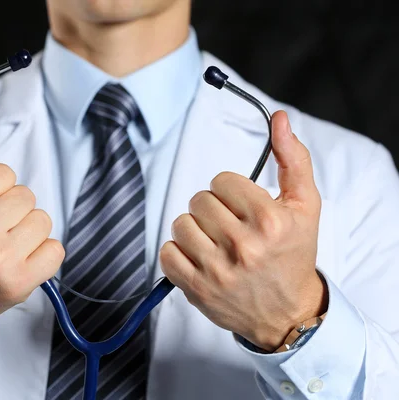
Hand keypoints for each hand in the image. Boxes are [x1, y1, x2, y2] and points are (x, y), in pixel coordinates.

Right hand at [0, 94, 64, 382]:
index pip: (5, 173)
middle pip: (26, 195)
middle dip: (9, 209)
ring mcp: (1, 260)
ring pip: (42, 220)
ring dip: (26, 230)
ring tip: (0, 246)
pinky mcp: (19, 284)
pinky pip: (56, 250)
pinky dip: (41, 255)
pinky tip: (17, 261)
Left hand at [160, 110, 326, 351]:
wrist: (287, 312)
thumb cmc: (293, 253)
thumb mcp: (304, 206)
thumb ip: (293, 159)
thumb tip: (277, 119)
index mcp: (270, 222)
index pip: (222, 180)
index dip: (231, 190)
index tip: (242, 205)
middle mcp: (243, 247)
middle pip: (199, 200)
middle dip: (212, 207)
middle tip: (229, 224)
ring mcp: (217, 271)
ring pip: (180, 223)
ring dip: (194, 228)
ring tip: (214, 240)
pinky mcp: (196, 289)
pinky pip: (167, 252)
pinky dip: (178, 251)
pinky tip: (199, 256)